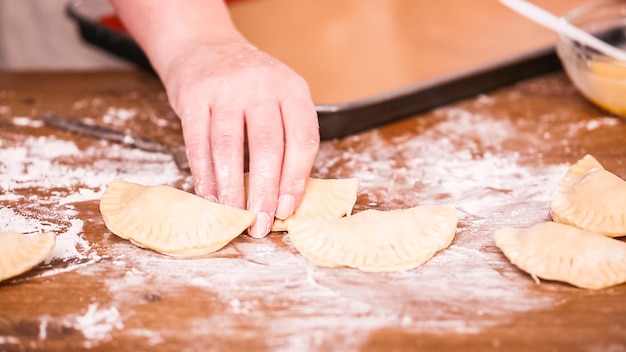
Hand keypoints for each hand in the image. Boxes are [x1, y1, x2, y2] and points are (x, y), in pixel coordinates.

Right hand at [162, 41, 319, 237]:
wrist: (204, 46)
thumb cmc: (249, 85)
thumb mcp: (280, 97)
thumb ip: (287, 137)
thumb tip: (287, 197)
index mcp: (292, 89)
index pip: (302, 138)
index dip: (297, 178)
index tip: (288, 209)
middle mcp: (260, 86)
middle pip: (267, 146)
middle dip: (264, 191)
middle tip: (261, 224)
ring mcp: (225, 90)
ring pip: (229, 147)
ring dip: (232, 188)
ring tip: (235, 215)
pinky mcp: (193, 97)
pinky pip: (198, 142)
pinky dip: (204, 174)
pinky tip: (209, 195)